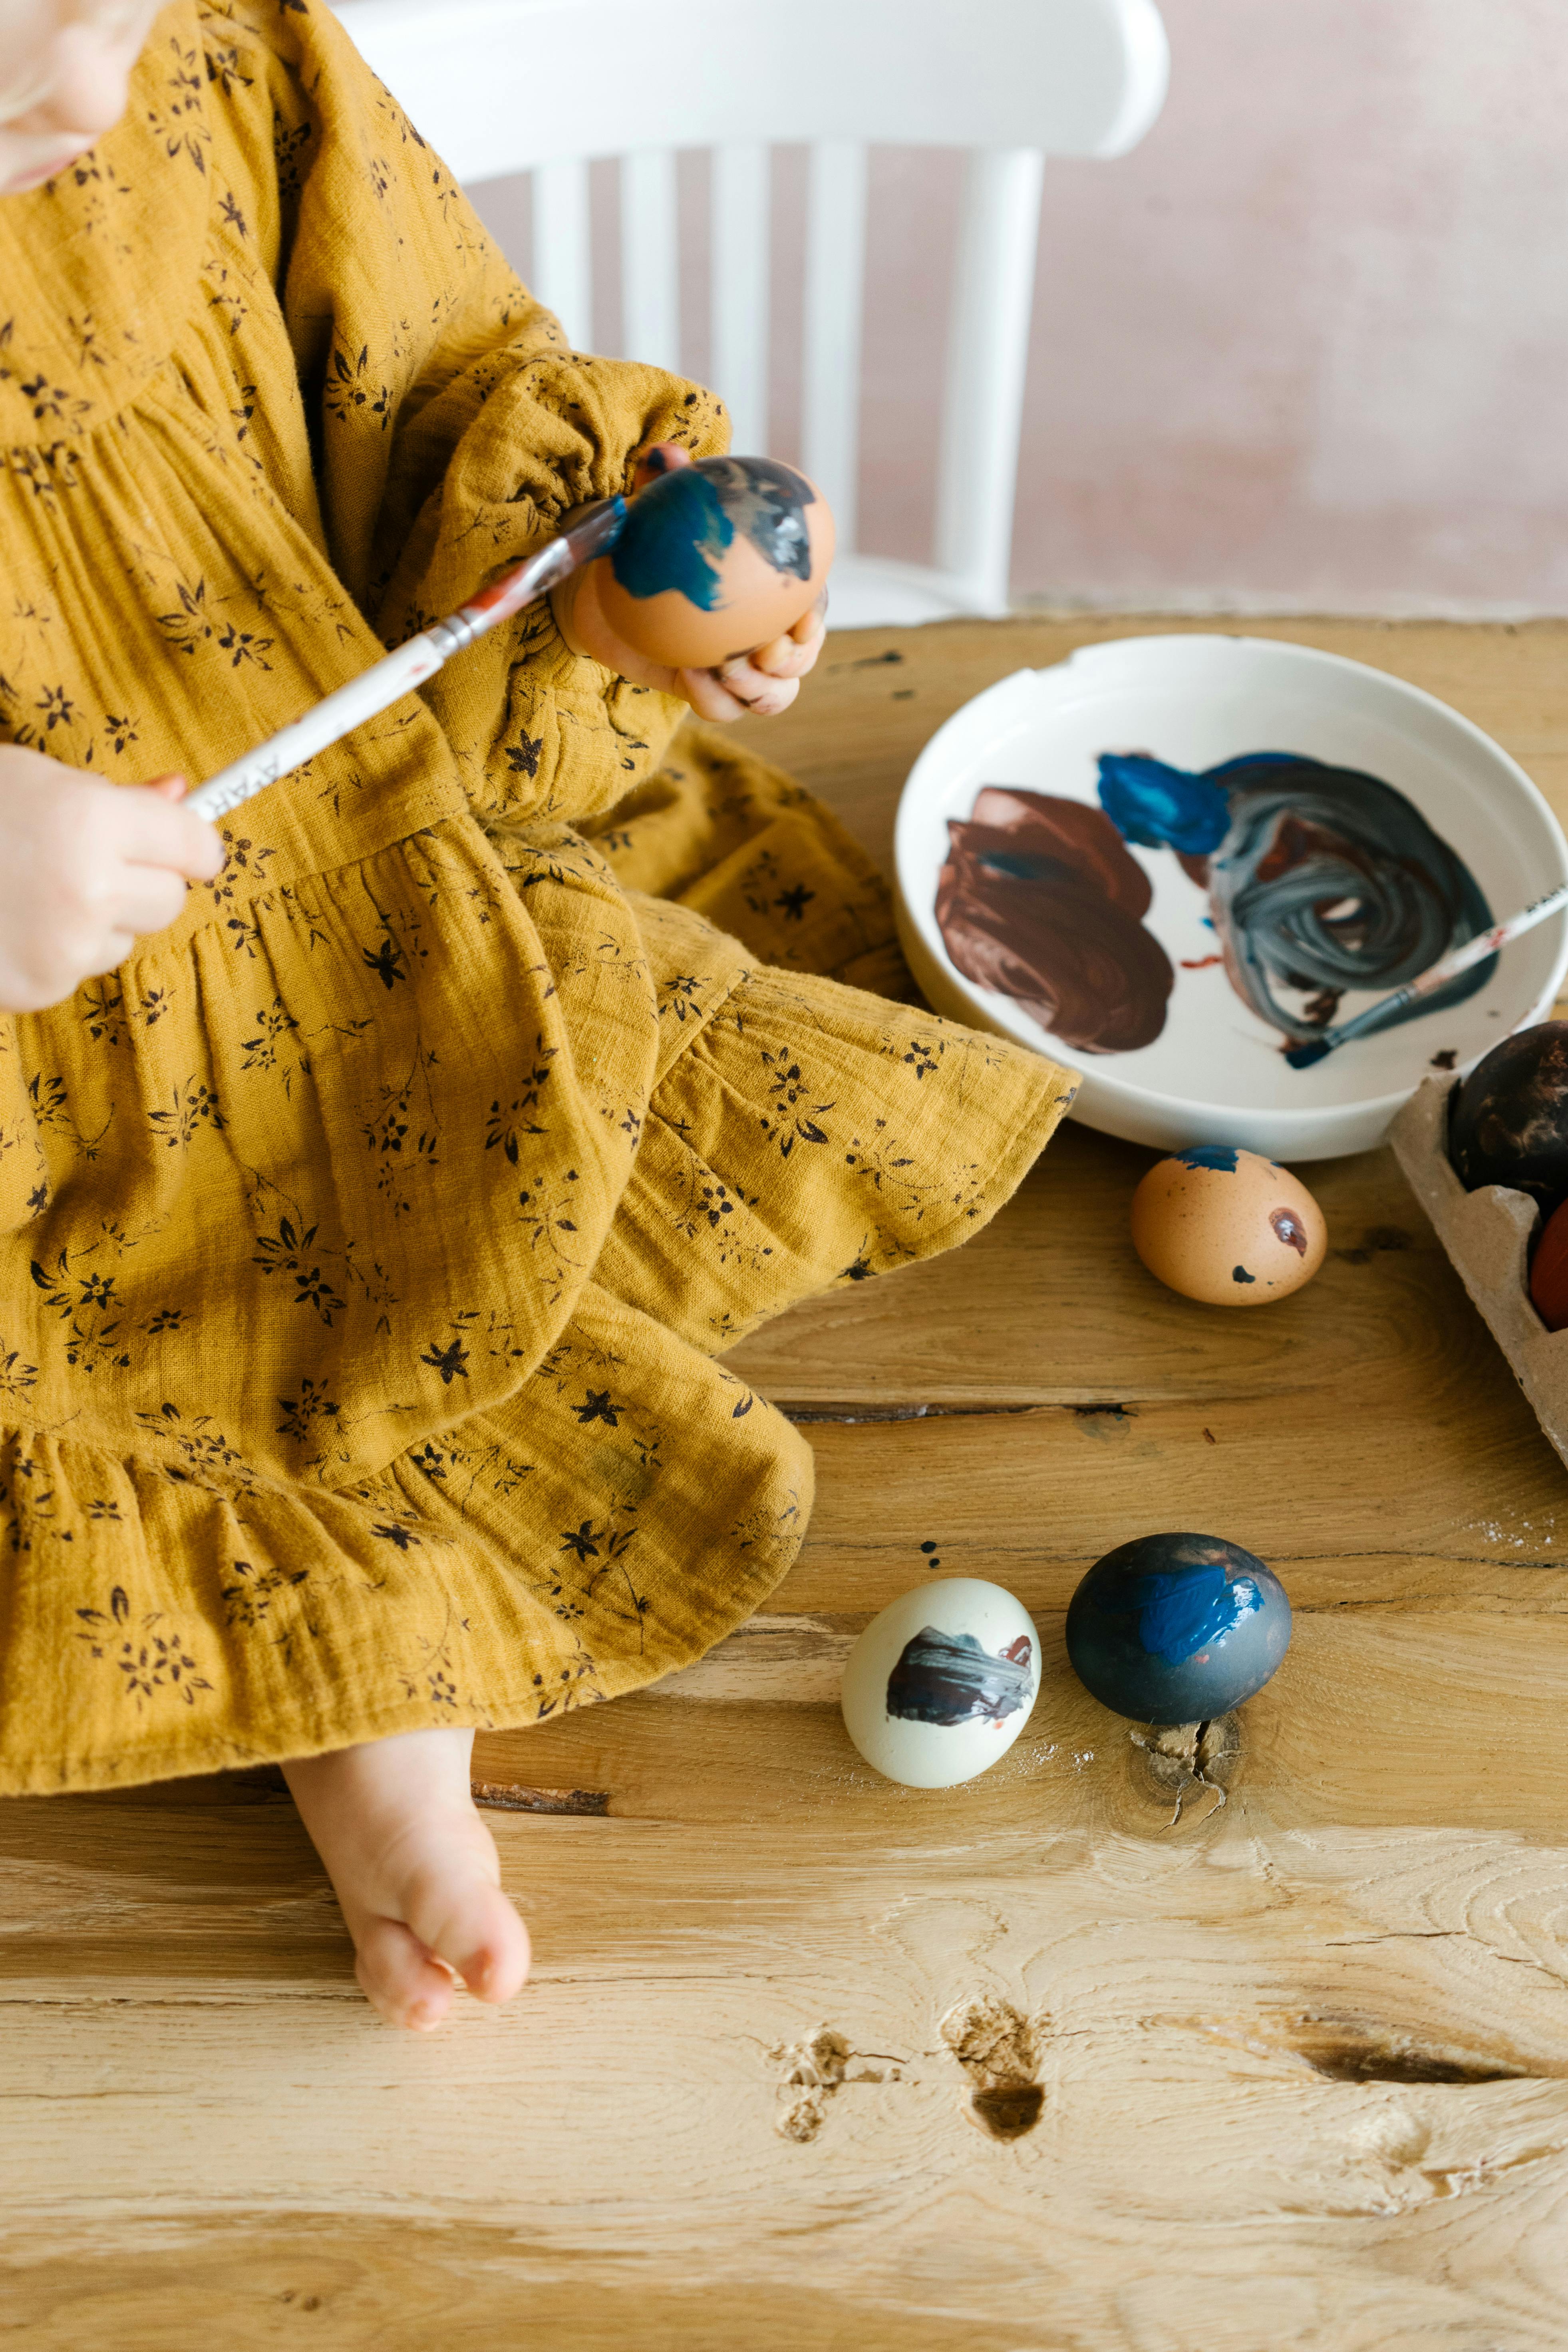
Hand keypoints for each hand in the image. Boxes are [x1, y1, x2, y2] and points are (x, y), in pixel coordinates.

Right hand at [0, 746, 224, 1013]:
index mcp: (92, 822)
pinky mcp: (40, 988)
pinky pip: (81, 968)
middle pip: (170, 901)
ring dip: (98, 918)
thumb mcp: (37, 779)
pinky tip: (11, 922)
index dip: (193, 846)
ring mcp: (64, 946)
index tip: (187, 848)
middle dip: (144, 883)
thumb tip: (181, 791)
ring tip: (31, 889)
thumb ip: (116, 795)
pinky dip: (58, 950)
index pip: (195, 847)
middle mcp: (88, 888)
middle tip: (89, 861)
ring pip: (126, 938)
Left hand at [551, 444, 827, 721]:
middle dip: (793, 661)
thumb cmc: (641, 539)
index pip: (812, 603)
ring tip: (727, 669)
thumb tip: (666, 455)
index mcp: (771, 588)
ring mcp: (740, 668)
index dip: (815, 617)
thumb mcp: (652, 506)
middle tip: (763, 651)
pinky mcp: (709, 693)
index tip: (800, 622)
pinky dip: (715, 699)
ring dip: (760, 689)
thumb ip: (662, 481)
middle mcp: (765, 632)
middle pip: (802, 659)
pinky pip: (725, 709)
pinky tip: (694, 678)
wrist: (603, 587)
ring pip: (775, 695)